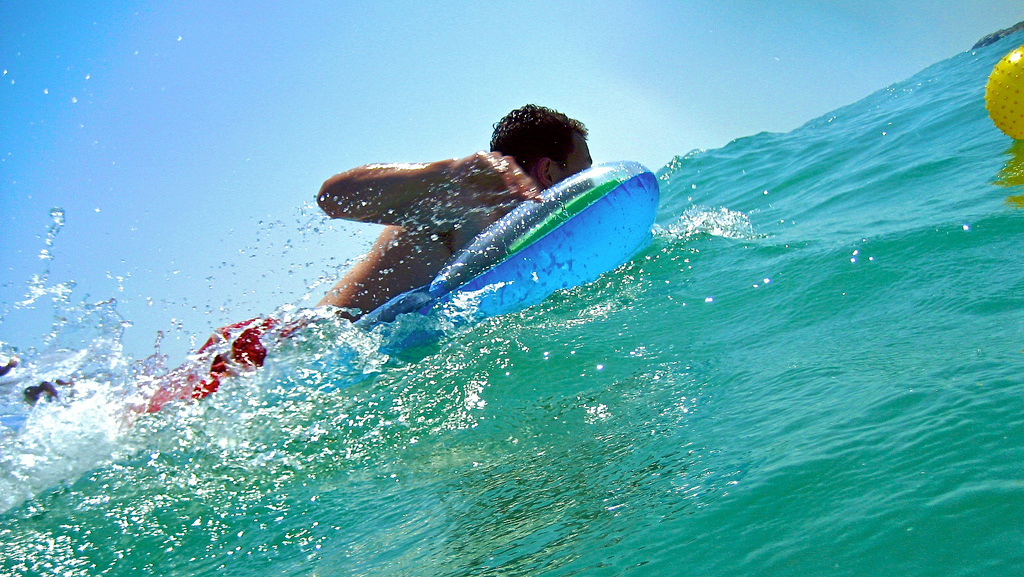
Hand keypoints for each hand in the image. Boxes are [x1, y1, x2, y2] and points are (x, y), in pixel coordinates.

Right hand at [417, 152, 540, 233]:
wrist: (446, 189)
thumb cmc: (468, 203)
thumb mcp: (487, 215)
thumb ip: (499, 222)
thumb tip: (512, 243)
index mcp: (508, 185)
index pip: (525, 188)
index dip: (532, 194)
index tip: (539, 202)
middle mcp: (503, 173)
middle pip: (521, 176)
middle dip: (527, 187)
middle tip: (531, 197)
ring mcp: (493, 164)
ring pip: (510, 167)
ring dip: (516, 178)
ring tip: (519, 191)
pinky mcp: (482, 157)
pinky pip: (494, 161)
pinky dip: (500, 169)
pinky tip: (504, 179)